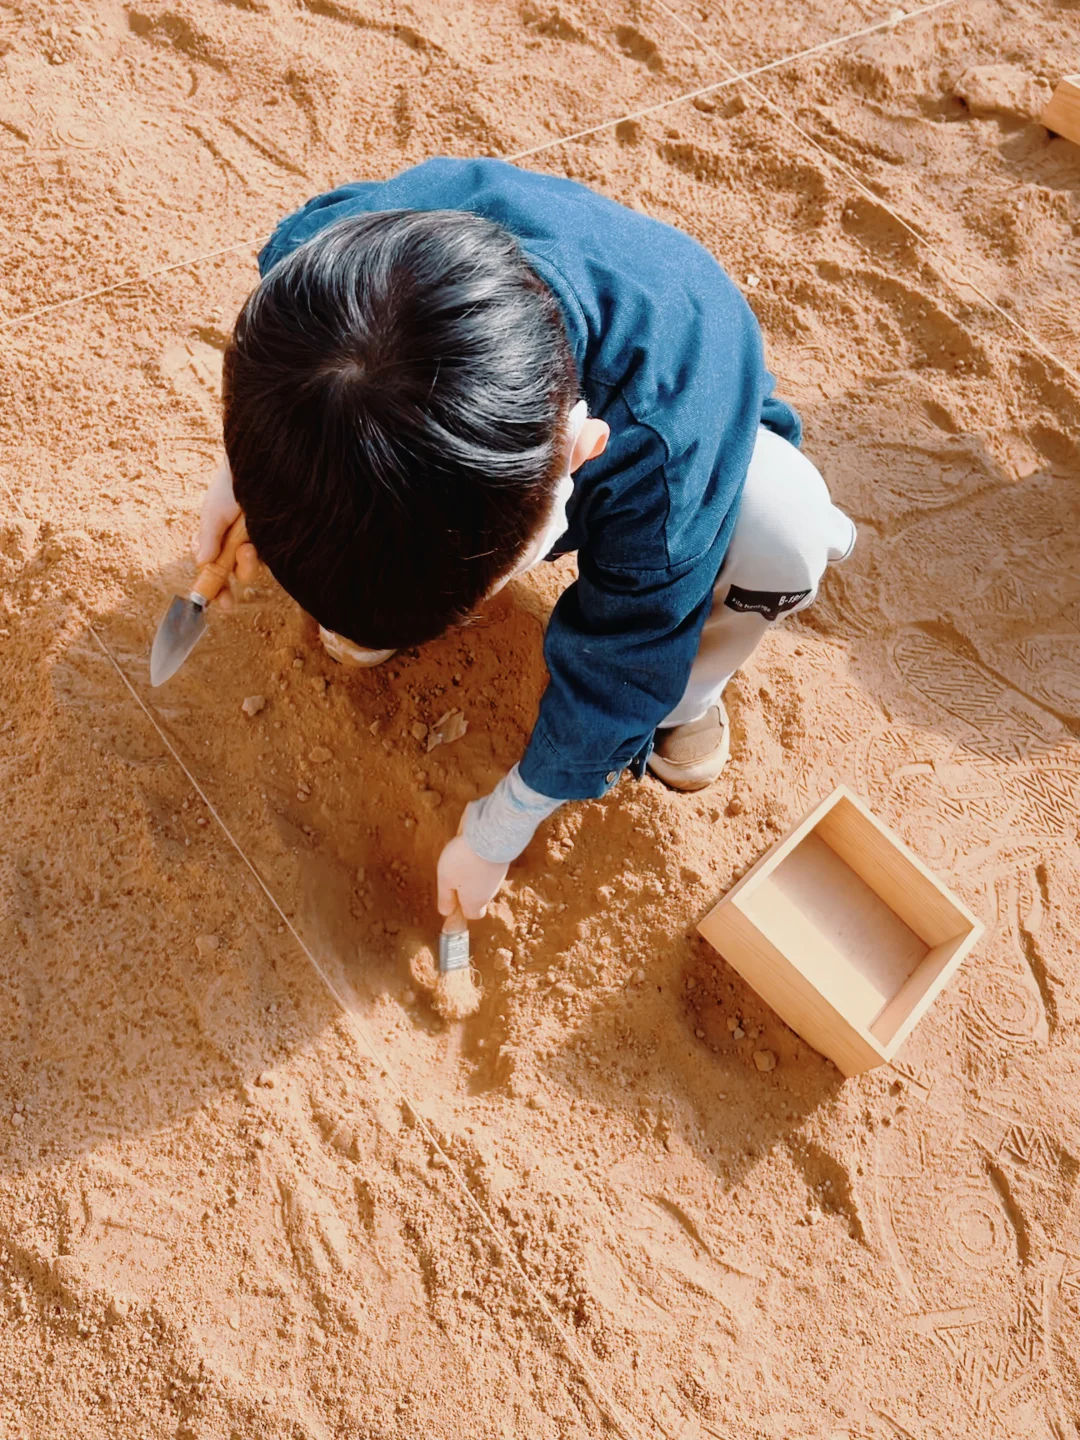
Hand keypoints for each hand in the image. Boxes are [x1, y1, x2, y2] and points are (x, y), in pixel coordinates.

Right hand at [193, 459, 259, 609]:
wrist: (261, 463)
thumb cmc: (232, 482)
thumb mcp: (214, 511)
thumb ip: (207, 538)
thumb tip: (201, 563)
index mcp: (217, 539)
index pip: (212, 570)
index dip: (215, 590)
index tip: (221, 603)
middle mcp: (236, 543)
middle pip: (234, 574)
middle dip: (235, 576)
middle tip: (237, 576)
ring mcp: (258, 542)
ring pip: (252, 569)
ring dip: (248, 564)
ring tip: (248, 544)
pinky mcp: (277, 540)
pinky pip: (271, 559)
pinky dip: (264, 554)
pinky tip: (260, 540)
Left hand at [437, 811, 508, 919]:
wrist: (491, 834)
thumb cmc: (464, 860)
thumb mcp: (446, 881)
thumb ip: (445, 898)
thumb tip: (446, 913)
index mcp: (476, 902)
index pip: (472, 915)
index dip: (461, 910)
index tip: (450, 898)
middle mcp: (490, 892)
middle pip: (477, 897)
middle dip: (465, 889)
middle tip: (452, 874)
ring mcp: (498, 876)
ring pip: (482, 881)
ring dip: (471, 873)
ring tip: (460, 858)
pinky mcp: (501, 860)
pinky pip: (487, 866)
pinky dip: (479, 861)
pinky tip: (471, 849)